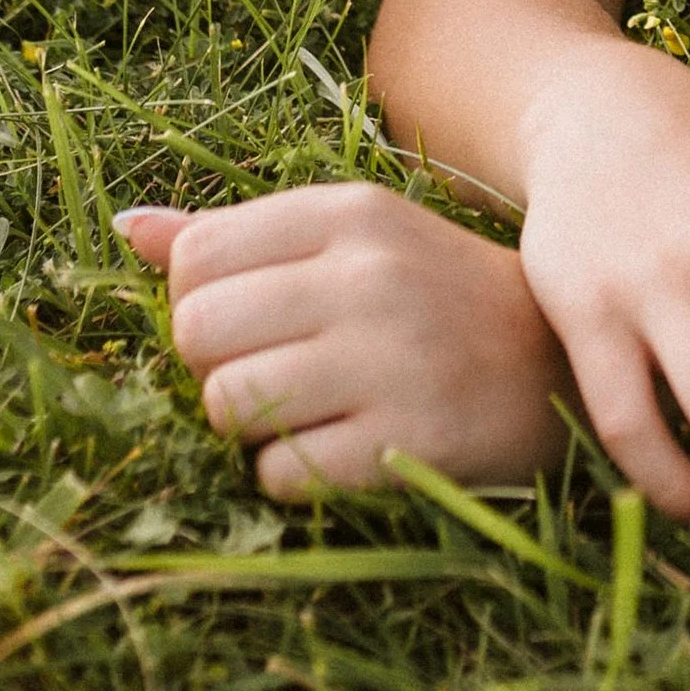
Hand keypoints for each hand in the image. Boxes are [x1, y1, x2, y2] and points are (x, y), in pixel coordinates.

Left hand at [117, 187, 574, 505]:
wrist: (560, 365)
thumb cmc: (435, 298)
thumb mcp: (354, 240)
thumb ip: (242, 236)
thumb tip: (128, 228)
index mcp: (350, 214)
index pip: (196, 258)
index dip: (202, 303)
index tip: (254, 321)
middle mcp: (368, 275)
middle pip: (197, 332)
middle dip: (215, 368)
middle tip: (271, 374)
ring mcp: (390, 358)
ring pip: (228, 404)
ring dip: (248, 426)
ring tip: (303, 414)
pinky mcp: (406, 438)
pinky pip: (279, 473)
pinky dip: (292, 476)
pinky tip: (341, 448)